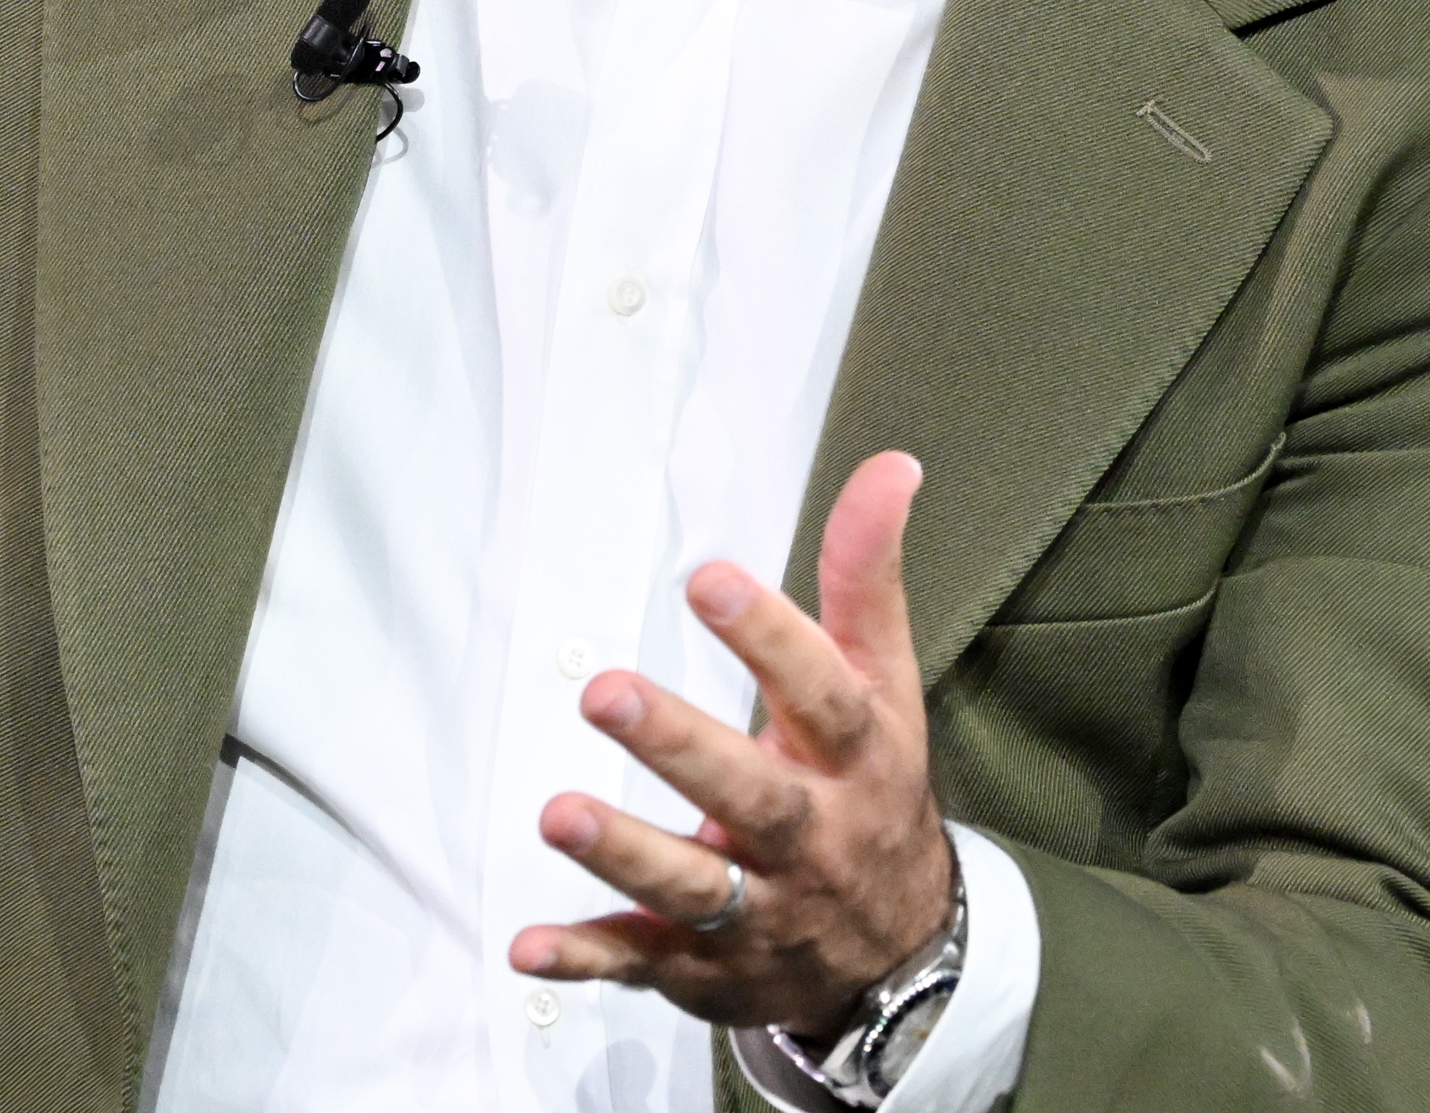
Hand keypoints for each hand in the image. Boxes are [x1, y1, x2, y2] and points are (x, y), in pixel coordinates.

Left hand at [509, 451, 954, 1033]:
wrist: (903, 956)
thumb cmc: (872, 787)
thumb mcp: (885, 684)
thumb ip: (867, 576)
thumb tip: (893, 464)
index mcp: (855, 757)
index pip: (821, 693)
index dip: (770, 637)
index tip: (708, 577)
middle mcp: (812, 836)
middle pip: (753, 795)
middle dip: (680, 747)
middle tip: (605, 693)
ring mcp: (761, 909)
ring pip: (695, 885)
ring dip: (624, 854)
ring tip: (556, 814)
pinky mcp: (708, 964)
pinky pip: (644, 960)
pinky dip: (588, 957)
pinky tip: (526, 945)